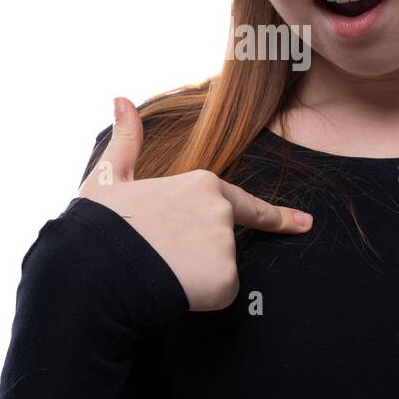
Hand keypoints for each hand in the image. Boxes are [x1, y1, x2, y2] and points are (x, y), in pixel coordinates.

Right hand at [76, 96, 314, 311]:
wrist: (94, 269)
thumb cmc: (100, 224)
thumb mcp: (109, 176)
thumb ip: (127, 140)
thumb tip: (121, 99)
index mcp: (203, 183)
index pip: (247, 204)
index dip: (276, 217)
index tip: (305, 223)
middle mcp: (222, 210)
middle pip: (223, 243)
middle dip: (199, 256)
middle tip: (160, 255)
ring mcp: (227, 244)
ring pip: (219, 271)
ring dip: (196, 278)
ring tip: (159, 269)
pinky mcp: (226, 279)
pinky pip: (218, 295)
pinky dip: (198, 299)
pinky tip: (171, 289)